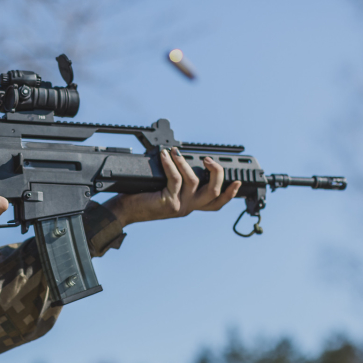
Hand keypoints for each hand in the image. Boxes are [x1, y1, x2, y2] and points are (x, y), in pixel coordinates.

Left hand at [107, 147, 242, 224]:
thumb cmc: (143, 197)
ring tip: (177, 152)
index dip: (230, 194)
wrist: (125, 210)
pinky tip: (166, 156)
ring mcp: (180, 206)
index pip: (216, 204)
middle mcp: (189, 207)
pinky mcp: (169, 202)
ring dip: (186, 163)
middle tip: (209, 160)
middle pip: (214, 193)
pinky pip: (175, 178)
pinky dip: (171, 164)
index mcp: (191, 205)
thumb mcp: (166, 191)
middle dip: (216, 173)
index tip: (237, 182)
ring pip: (194, 181)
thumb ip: (179, 183)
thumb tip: (185, 159)